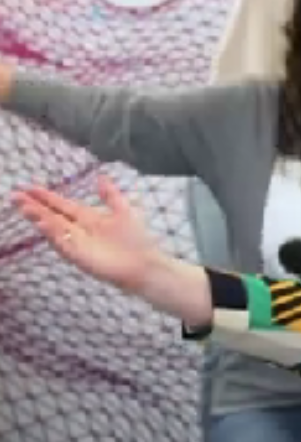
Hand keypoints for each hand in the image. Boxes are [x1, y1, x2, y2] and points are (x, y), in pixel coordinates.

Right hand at [12, 174, 164, 292]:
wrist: (144, 265)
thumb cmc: (135, 240)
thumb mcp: (124, 211)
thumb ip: (110, 195)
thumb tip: (100, 176)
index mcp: (88, 218)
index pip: (62, 205)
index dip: (47, 197)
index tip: (29, 187)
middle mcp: (78, 229)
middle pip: (52, 215)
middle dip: (34, 205)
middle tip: (15, 195)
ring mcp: (77, 242)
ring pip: (54, 227)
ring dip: (39, 217)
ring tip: (24, 206)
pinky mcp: (79, 255)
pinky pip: (62, 243)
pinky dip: (53, 234)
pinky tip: (42, 224)